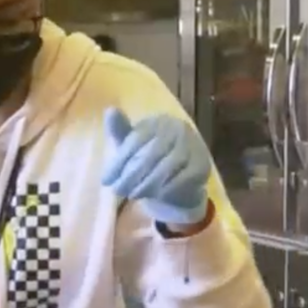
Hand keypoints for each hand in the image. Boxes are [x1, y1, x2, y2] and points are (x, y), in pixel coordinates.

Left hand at [101, 108, 210, 225]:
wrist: (179, 181)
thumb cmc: (150, 159)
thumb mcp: (132, 147)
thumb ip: (121, 131)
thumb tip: (110, 110)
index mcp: (158, 121)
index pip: (136, 140)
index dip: (119, 162)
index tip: (106, 180)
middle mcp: (178, 129)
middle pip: (150, 154)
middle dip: (131, 175)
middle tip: (118, 191)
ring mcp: (193, 146)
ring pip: (166, 167)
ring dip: (146, 184)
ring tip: (132, 195)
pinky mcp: (202, 165)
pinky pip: (182, 179)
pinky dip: (165, 189)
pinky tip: (153, 197)